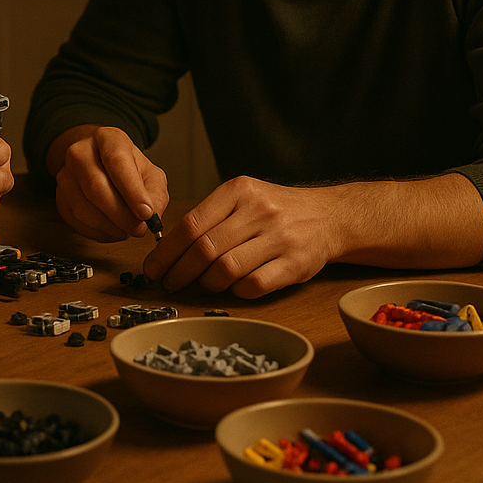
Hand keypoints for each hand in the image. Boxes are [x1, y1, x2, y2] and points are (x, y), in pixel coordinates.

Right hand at [51, 126, 168, 242]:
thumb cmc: (129, 171)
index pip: (117, 162)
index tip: (146, 213)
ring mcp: (65, 174)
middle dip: (121, 214)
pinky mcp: (59, 196)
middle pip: (96, 186)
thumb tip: (151, 216)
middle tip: (139, 229)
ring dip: (109, 226)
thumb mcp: (151, 175)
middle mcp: (81, 152)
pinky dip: (97, 232)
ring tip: (127, 229)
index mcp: (108, 139)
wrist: (102, 167)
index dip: (132, 191)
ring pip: (83, 207)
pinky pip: (75, 220)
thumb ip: (155, 194)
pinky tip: (112, 229)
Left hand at [142, 175, 340, 297]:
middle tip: (170, 283)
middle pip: (204, 249)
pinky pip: (254, 285)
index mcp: (238, 190)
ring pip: (226, 269)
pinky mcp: (296, 263)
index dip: (167, 251)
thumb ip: (210, 217)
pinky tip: (233, 287)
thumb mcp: (242, 198)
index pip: (191, 224)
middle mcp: (258, 210)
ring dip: (207, 283)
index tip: (153, 267)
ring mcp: (279, 236)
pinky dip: (236, 291)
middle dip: (180, 271)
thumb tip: (169, 248)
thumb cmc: (274, 209)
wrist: (328, 216)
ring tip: (202, 285)